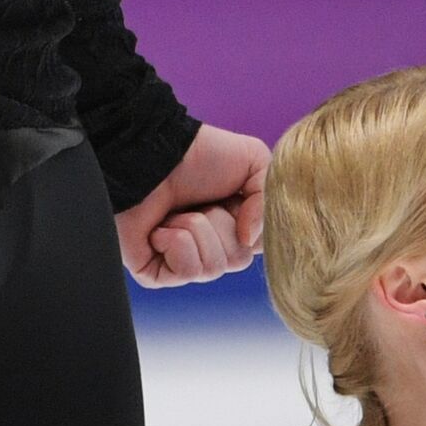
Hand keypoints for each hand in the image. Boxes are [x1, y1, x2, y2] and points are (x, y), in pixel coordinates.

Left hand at [115, 123, 270, 287]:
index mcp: (234, 228)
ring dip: (197, 228)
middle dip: (222, 223)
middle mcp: (209, 249)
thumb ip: (270, 204)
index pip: (258, 248)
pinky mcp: (155, 273)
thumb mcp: (257, 162)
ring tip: (177, 210)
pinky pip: (187, 272)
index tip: (232, 197)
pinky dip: (177, 242)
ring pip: (213, 268)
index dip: (250, 222)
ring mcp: (182, 263)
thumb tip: (249, 241)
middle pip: (239, 260)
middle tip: (201, 201)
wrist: (155, 151)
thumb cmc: (200, 154)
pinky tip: (160, 227)